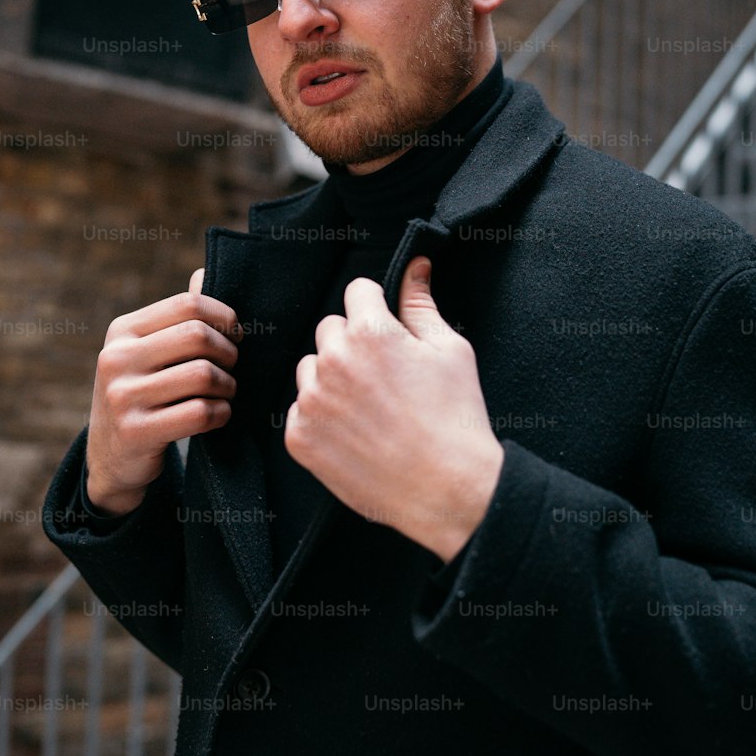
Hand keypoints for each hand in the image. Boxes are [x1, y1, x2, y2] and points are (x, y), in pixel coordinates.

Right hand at [85, 268, 242, 514]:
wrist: (112, 458)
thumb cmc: (142, 394)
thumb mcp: (147, 353)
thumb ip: (176, 318)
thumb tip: (204, 274)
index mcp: (122, 331)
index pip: (188, 305)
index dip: (224, 317)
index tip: (236, 336)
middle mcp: (116, 358)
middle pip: (198, 336)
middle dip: (228, 353)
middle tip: (232, 368)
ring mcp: (122, 397)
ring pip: (202, 375)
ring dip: (228, 386)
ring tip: (226, 393)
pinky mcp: (136, 432)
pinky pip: (200, 413)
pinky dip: (221, 414)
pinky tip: (218, 415)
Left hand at [285, 257, 503, 561]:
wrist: (448, 490)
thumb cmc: (456, 418)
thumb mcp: (450, 350)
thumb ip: (422, 304)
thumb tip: (415, 265)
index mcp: (369, 332)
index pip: (357, 292)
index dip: (377, 309)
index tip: (389, 333)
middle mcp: (332, 361)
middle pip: (330, 330)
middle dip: (352, 344)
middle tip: (384, 377)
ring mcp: (312, 401)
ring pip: (311, 369)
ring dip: (331, 379)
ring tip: (369, 409)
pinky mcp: (299, 437)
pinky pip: (300, 411)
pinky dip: (321, 418)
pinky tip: (354, 434)